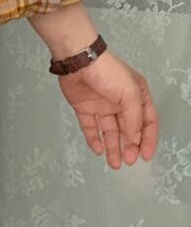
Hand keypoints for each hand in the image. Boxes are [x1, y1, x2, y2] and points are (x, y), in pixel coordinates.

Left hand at [55, 50, 158, 168]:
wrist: (79, 62)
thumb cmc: (109, 74)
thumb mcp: (130, 94)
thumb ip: (134, 119)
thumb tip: (135, 140)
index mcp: (138, 96)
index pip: (148, 122)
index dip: (148, 139)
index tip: (145, 156)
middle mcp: (121, 102)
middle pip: (128, 129)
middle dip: (129, 146)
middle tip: (127, 162)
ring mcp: (102, 106)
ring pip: (110, 131)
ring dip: (113, 147)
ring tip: (114, 164)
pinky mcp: (84, 108)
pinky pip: (91, 127)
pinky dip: (94, 139)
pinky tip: (98, 150)